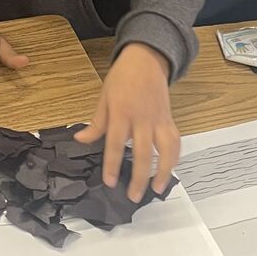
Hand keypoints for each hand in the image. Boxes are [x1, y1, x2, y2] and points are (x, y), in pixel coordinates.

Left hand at [77, 43, 178, 202]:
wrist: (146, 59)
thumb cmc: (122, 77)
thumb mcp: (103, 97)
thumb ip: (96, 123)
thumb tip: (81, 139)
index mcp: (121, 113)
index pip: (115, 144)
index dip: (112, 164)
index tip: (109, 182)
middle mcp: (142, 118)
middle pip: (143, 152)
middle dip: (138, 177)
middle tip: (133, 196)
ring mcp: (158, 119)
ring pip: (165, 149)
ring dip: (163, 171)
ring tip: (158, 188)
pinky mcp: (169, 119)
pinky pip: (175, 141)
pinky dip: (174, 157)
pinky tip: (169, 170)